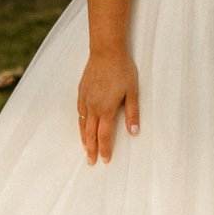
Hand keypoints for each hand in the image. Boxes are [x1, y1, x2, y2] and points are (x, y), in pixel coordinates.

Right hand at [77, 48, 138, 165]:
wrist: (106, 51)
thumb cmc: (122, 70)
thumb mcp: (132, 92)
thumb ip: (132, 113)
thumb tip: (134, 132)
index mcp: (106, 108)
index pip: (104, 135)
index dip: (105, 149)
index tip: (105, 160)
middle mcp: (93, 106)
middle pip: (90, 133)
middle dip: (91, 149)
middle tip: (91, 162)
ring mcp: (85, 99)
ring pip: (82, 124)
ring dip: (84, 138)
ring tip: (85, 149)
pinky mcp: (81, 91)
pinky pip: (79, 112)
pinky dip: (80, 124)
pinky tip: (82, 127)